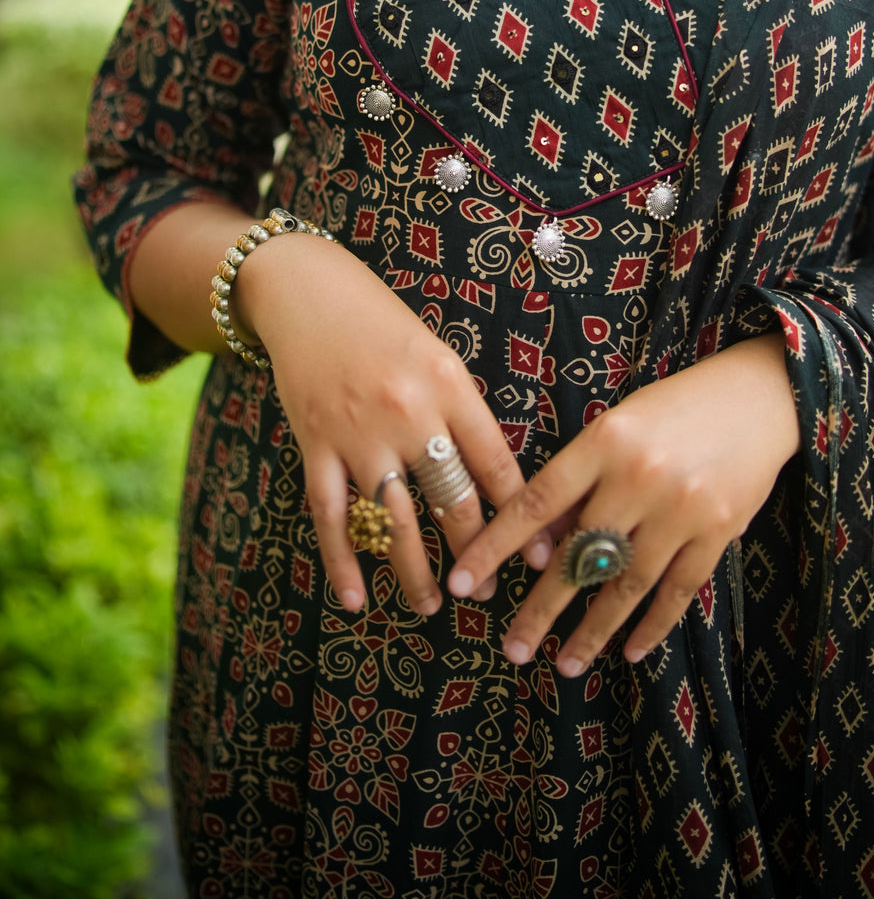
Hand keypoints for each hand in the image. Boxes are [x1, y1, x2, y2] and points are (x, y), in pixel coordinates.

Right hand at [233, 233, 549, 614]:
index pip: (495, 464)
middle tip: (489, 590)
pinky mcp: (315, 445)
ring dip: (415, 572)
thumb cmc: (383, 325)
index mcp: (449, 385)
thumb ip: (462, 411)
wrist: (308, 293)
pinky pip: (332, 516)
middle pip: (451, 500)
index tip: (540, 557)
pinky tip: (356, 598)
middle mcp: (408, 413)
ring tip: (432, 605)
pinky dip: (344, 562)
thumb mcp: (438, 355)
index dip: (522, 517)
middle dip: (476, 554)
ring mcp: (358, 433)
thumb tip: (498, 478)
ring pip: (395, 520)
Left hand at [447, 334, 798, 676]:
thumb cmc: (676, 408)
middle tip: (512, 649)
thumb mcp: (618, 426)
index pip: (536, 501)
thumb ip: (580, 480)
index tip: (462, 583)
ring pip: (626, 583)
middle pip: (578, 554)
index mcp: (604, 440)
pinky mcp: (718, 532)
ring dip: (593, 630)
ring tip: (565, 665)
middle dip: (541, 608)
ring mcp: (681, 508)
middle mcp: (639, 476)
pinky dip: (652, 625)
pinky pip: (677, 591)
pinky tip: (629, 650)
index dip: (495, 546)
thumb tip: (536, 540)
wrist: (760, 397)